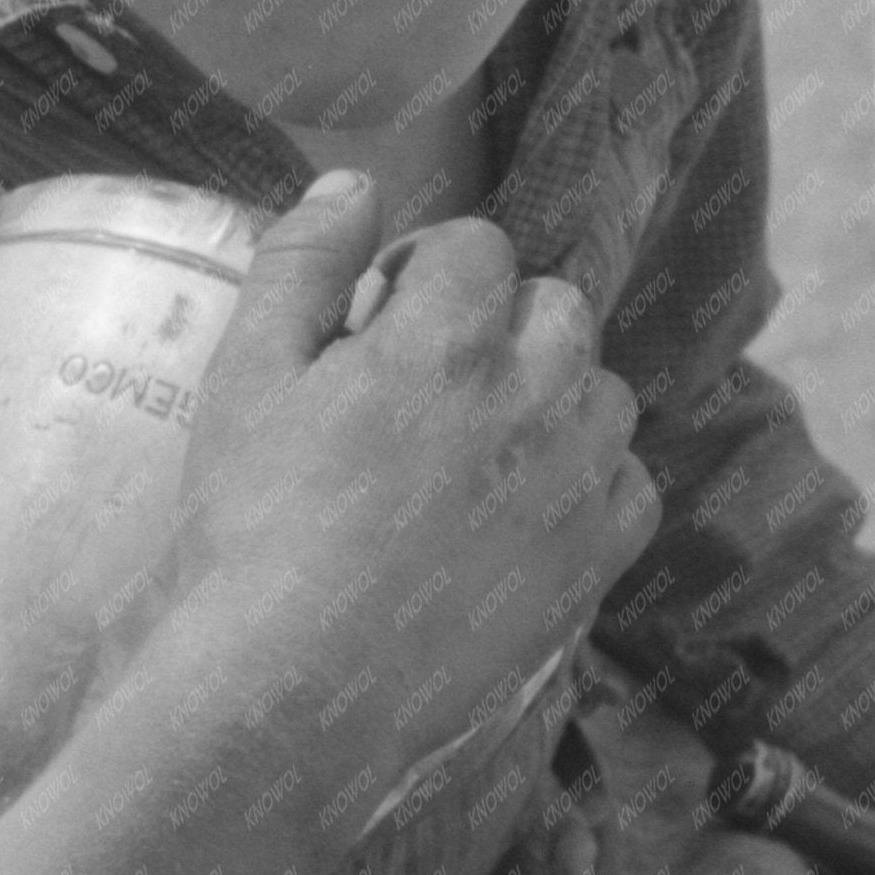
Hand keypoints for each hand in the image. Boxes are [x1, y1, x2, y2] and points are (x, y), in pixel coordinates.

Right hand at [159, 171, 659, 837]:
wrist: (293, 690)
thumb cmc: (251, 529)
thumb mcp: (245, 376)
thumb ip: (300, 264)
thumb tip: (353, 184)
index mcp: (446, 335)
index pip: (477, 245)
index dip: (425, 272)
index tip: (381, 319)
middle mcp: (535, 394)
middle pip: (556, 308)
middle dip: (499, 325)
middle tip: (425, 385)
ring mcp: (577, 481)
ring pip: (602, 391)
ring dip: (551, 397)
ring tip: (474, 449)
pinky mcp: (597, 562)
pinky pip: (628, 486)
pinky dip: (586, 483)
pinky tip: (517, 515)